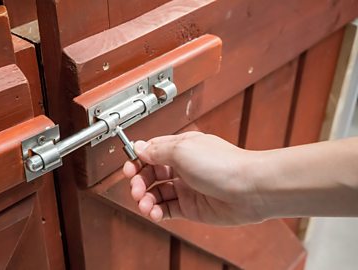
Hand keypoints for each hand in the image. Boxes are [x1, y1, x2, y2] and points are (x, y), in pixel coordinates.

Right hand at [123, 132, 265, 224]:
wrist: (249, 189)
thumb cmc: (223, 165)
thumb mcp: (182, 149)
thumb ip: (157, 150)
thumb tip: (139, 147)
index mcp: (180, 147)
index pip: (150, 153)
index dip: (137, 161)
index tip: (128, 169)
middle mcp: (183, 167)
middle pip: (150, 174)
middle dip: (139, 181)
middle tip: (136, 189)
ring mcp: (187, 188)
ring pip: (156, 193)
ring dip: (145, 199)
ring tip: (145, 205)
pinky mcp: (191, 207)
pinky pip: (166, 209)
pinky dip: (156, 211)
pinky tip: (154, 212)